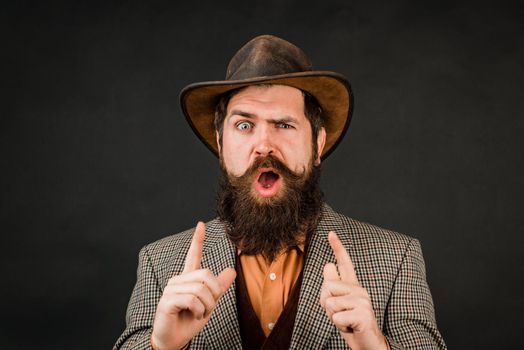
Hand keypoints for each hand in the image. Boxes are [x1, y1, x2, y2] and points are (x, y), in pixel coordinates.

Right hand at [151, 222, 236, 349]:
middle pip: (206, 275)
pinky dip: (198, 311)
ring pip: (201, 289)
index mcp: (187, 279)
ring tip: (200, 313)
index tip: (201, 224)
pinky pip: (192, 300)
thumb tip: (232, 271)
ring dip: (207, 306)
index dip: (198, 240)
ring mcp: (171, 290)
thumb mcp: (209, 303)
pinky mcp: (167, 301)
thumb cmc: (189, 320)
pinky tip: (193, 315)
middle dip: (214, 294)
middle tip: (208, 308)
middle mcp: (178, 280)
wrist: (174, 340)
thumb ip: (219, 287)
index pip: (193, 255)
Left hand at [320, 231, 387, 349]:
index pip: (345, 263)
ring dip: (333, 316)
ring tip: (346, 321)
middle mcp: (359, 290)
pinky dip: (339, 326)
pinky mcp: (363, 314)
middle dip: (326, 304)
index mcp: (352, 286)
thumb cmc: (350, 324)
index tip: (330, 233)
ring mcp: (363, 301)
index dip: (338, 247)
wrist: (367, 344)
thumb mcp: (337, 305)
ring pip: (330, 302)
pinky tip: (351, 327)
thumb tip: (328, 265)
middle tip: (340, 314)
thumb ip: (332, 288)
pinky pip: (336, 317)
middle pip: (328, 286)